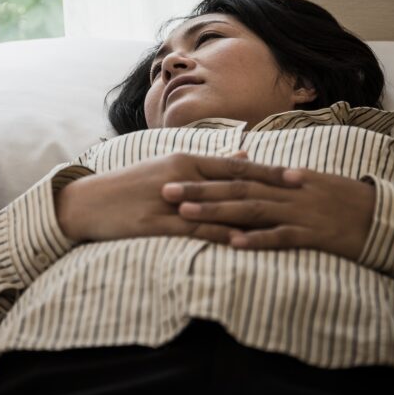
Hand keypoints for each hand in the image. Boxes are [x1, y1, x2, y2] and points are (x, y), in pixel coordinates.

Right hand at [55, 151, 294, 242]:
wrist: (88, 203)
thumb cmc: (130, 186)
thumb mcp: (169, 169)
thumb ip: (208, 165)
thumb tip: (244, 153)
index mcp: (185, 161)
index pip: (235, 166)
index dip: (269, 170)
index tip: (300, 174)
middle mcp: (180, 176)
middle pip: (234, 183)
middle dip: (271, 188)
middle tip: (305, 191)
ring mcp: (168, 200)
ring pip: (217, 207)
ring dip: (251, 214)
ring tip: (283, 220)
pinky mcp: (155, 223)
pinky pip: (193, 229)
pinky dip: (218, 234)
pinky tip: (241, 241)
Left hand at [164, 167, 376, 260]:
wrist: (384, 217)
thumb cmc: (343, 200)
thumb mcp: (308, 183)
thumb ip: (277, 179)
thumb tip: (250, 171)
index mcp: (283, 178)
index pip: (236, 173)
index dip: (204, 173)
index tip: (174, 172)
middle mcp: (286, 191)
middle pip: (234, 189)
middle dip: (198, 191)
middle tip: (165, 191)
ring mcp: (298, 212)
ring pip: (250, 210)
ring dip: (216, 213)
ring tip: (186, 216)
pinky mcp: (313, 234)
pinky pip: (281, 237)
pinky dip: (258, 240)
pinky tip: (234, 243)